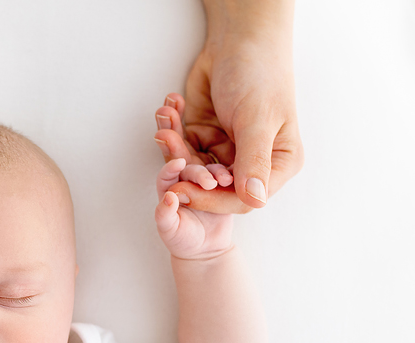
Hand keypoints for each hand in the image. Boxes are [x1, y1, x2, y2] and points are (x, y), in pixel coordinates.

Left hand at [153, 40, 302, 210]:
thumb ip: (254, 161)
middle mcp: (252, 161)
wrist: (239, 40)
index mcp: (278, 162)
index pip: (243, 198)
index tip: (185, 195)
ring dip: (175, 149)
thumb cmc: (259, 75)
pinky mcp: (204, 135)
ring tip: (166, 125)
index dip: (213, 201)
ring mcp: (226, 148)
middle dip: (188, 174)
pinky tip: (169, 108)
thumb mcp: (258, 120)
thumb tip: (254, 201)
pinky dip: (172, 130)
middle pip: (214, 187)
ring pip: (193, 166)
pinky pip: (182, 145)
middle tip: (167, 166)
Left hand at [155, 159, 233, 259]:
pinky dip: (232, 177)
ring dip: (218, 173)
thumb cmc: (181, 239)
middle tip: (209, 183)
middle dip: (200, 173)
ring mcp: (205, 185)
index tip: (179, 163)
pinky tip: (236, 180)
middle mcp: (186, 183)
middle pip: (191, 169)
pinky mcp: (223, 189)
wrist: (205, 250)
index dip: (171, 167)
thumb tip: (168, 196)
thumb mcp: (169, 229)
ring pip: (210, 171)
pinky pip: (228, 179)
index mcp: (170, 189)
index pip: (167, 174)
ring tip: (225, 181)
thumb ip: (164, 214)